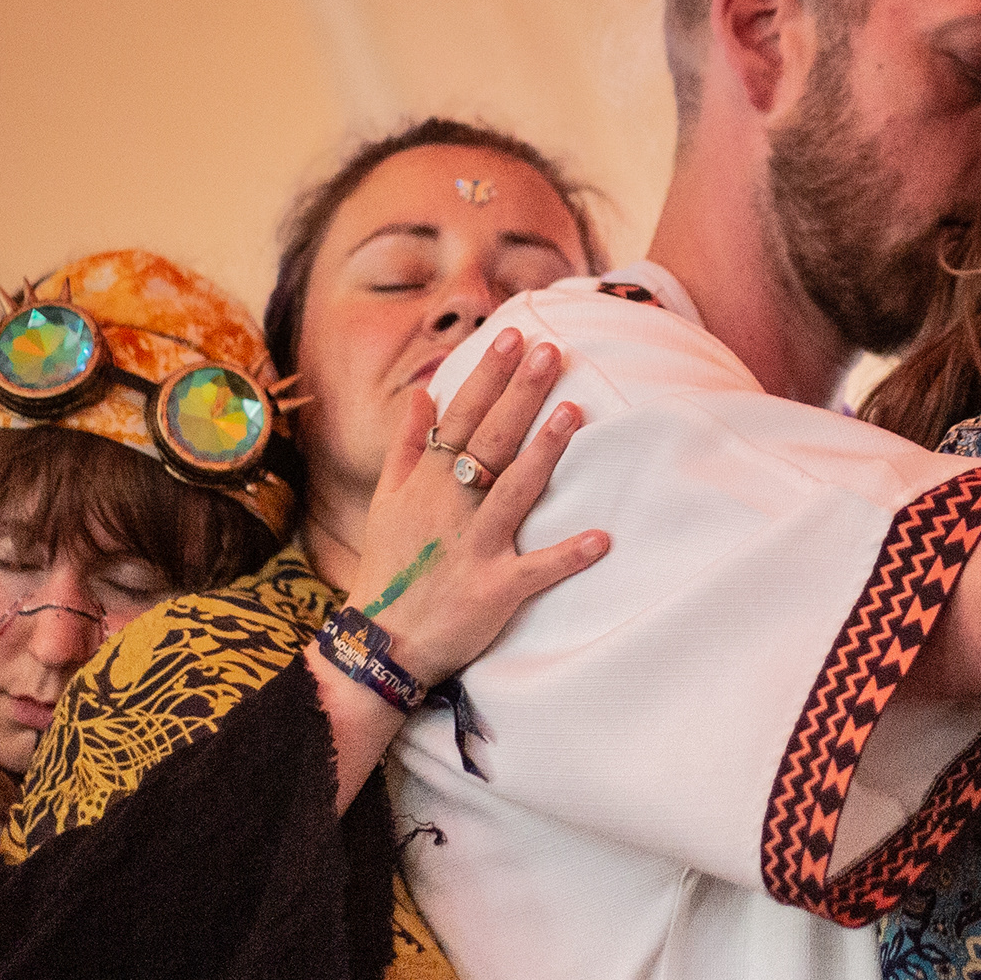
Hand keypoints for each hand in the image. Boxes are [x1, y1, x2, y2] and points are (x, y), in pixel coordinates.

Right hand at [343, 332, 608, 686]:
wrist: (379, 643)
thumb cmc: (390, 567)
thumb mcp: (384, 502)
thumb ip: (405, 447)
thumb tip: (423, 394)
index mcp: (426, 484)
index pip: (460, 417)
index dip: (488, 376)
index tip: (513, 336)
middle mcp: (449, 508)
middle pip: (490, 441)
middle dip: (520, 395)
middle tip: (552, 351)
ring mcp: (473, 548)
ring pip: (513, 492)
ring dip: (544, 453)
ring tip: (575, 413)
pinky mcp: (493, 590)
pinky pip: (535, 570)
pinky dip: (567, 556)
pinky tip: (601, 538)